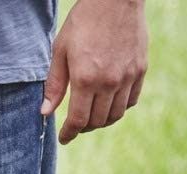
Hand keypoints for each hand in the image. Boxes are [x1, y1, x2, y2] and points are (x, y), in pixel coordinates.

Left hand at [42, 0, 148, 143]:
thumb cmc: (83, 22)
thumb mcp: (60, 51)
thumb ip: (54, 84)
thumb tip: (46, 112)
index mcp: (86, 79)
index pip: (78, 120)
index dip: (69, 133)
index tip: (64, 138)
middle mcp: (109, 82)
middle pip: (97, 121)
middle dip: (84, 128)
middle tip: (76, 126)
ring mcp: (128, 76)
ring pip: (116, 114)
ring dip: (102, 121)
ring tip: (92, 117)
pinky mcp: (141, 69)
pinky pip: (132, 100)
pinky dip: (120, 108)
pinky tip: (110, 103)